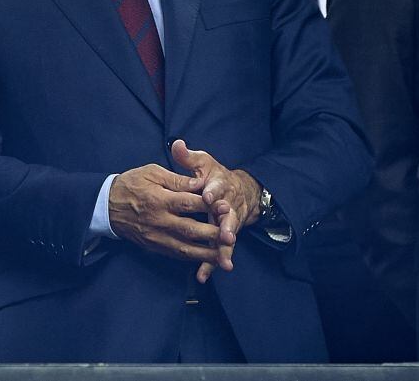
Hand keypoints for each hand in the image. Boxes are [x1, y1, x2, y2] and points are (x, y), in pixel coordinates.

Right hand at [107, 164, 223, 265]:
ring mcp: (156, 236)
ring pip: (184, 247)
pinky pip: (175, 254)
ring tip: (224, 257)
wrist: (107, 205)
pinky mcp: (154, 246)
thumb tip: (199, 183)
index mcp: (158, 199)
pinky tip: (204, 260)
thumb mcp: (151, 172)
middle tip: (230, 236)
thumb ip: (175, 179)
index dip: (208, 204)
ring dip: (206, 253)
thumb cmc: (131, 184)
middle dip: (212, 234)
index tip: (225, 204)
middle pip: (189, 229)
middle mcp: (159, 220)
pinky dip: (191, 258)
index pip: (188, 202)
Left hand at [171, 140, 260, 281]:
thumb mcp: (204, 163)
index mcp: (219, 186)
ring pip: (226, 237)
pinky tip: (203, 275)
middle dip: (226, 226)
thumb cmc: (215, 176)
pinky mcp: (222, 237)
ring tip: (222, 263)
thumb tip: (176, 144)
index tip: (208, 196)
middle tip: (225, 235)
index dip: (213, 192)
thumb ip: (189, 157)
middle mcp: (226, 206)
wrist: (242, 192)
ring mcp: (226, 223)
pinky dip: (211, 263)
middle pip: (227, 216)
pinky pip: (218, 251)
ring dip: (224, 250)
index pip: (216, 187)